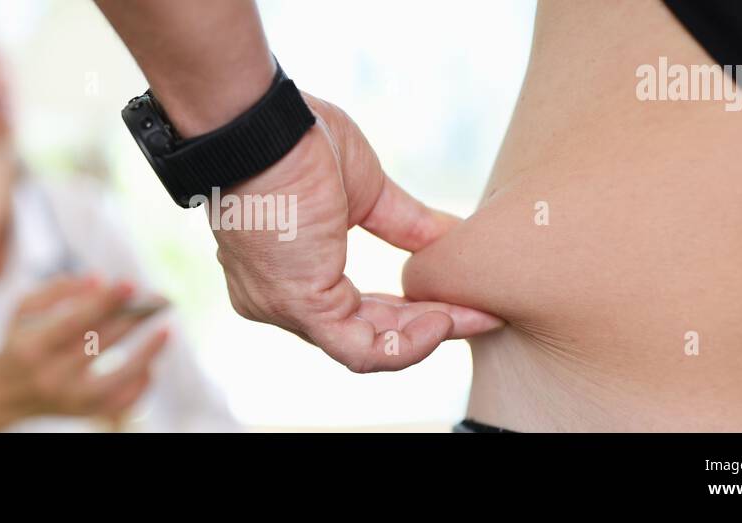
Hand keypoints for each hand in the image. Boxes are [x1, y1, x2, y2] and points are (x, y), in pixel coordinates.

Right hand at [0, 275, 168, 431]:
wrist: (4, 394)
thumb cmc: (20, 341)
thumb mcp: (23, 310)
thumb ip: (57, 290)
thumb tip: (98, 281)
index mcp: (32, 348)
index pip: (73, 323)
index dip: (103, 303)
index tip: (130, 283)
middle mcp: (51, 377)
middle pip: (99, 345)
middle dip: (132, 319)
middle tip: (160, 298)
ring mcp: (70, 400)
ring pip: (118, 379)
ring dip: (146, 355)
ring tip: (166, 330)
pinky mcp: (86, 413)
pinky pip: (123, 402)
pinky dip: (141, 383)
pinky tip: (151, 363)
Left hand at [207, 92, 503, 372]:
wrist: (258, 126)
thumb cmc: (295, 142)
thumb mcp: (364, 190)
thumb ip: (405, 223)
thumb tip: (453, 238)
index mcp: (290, 272)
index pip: (359, 309)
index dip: (414, 309)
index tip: (464, 300)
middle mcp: (281, 301)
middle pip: (368, 332)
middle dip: (430, 324)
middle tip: (483, 312)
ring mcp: (287, 309)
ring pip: (368, 347)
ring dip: (427, 335)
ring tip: (474, 314)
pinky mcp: (301, 307)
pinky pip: (361, 350)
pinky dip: (407, 344)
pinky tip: (442, 320)